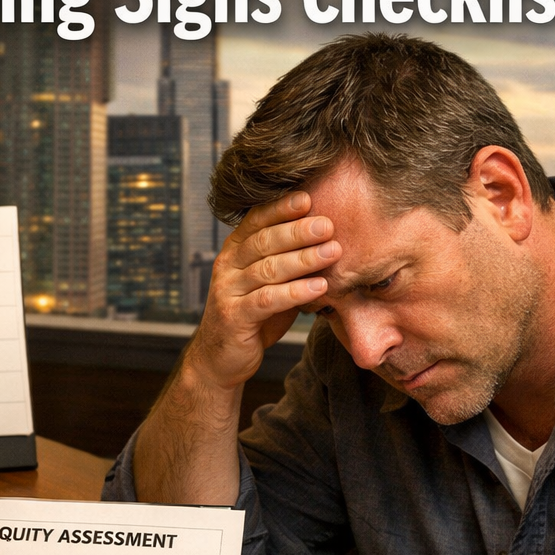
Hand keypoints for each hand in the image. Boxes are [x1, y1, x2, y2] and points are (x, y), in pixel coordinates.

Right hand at [185, 190, 340, 390]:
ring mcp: (228, 291)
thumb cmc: (253, 316)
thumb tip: (331, 239)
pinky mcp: (234, 317)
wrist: (220, 358)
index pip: (256, 220)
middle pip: (264, 241)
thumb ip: (290, 263)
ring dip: (303, 259)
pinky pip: (268, 300)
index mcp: (235, 251)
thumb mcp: (270, 283)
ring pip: (268, 268)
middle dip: (298, 230)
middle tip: (328, 224)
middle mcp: (227, 266)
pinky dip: (296, 292)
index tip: (309, 197)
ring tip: (333, 252)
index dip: (281, 208)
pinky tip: (319, 286)